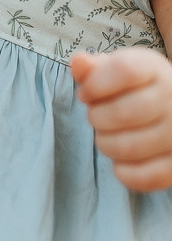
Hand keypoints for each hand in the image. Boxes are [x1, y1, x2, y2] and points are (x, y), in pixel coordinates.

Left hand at [71, 48, 171, 191]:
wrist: (170, 108)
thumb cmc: (136, 88)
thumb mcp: (118, 70)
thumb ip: (94, 68)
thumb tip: (78, 63)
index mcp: (155, 70)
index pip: (124, 70)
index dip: (95, 84)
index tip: (85, 93)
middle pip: (122, 112)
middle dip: (97, 117)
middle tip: (96, 117)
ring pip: (129, 147)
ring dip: (106, 144)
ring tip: (107, 136)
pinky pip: (144, 177)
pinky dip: (123, 171)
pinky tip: (121, 160)